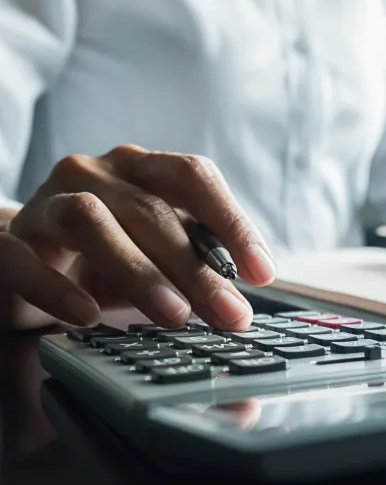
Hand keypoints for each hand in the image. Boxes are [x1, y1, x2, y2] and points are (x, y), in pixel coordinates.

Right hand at [0, 145, 274, 329]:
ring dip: (139, 272)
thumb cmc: (101, 252)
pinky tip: (86, 315)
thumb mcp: (152, 251)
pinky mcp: (8, 239)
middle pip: (151, 210)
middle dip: (196, 267)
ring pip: (91, 221)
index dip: (232, 221)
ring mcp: (47, 202)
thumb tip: (236, 306)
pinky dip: (57, 287)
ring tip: (174, 316)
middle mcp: (94, 173)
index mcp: (140, 168)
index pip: (193, 176)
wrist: (18, 253)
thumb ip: (190, 263)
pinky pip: (25, 258)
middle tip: (229, 314)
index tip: (262, 272)